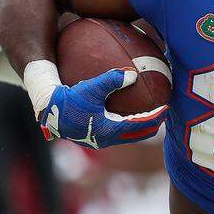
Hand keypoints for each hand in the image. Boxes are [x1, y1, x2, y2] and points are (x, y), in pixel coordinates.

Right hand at [38, 68, 166, 148]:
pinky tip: (122, 110)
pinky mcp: (91, 135)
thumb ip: (112, 80)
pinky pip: (114, 130)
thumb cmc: (69, 100)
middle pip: (137, 134)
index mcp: (110, 130)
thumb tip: (132, 74)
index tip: (166, 107)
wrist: (47, 112)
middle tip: (163, 113)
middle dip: (152, 125)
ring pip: (126, 135)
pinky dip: (124, 123)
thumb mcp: (91, 88)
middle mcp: (106, 139)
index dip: (156, 117)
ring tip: (148, 115)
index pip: (141, 126)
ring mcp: (98, 139)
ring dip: (139, 126)